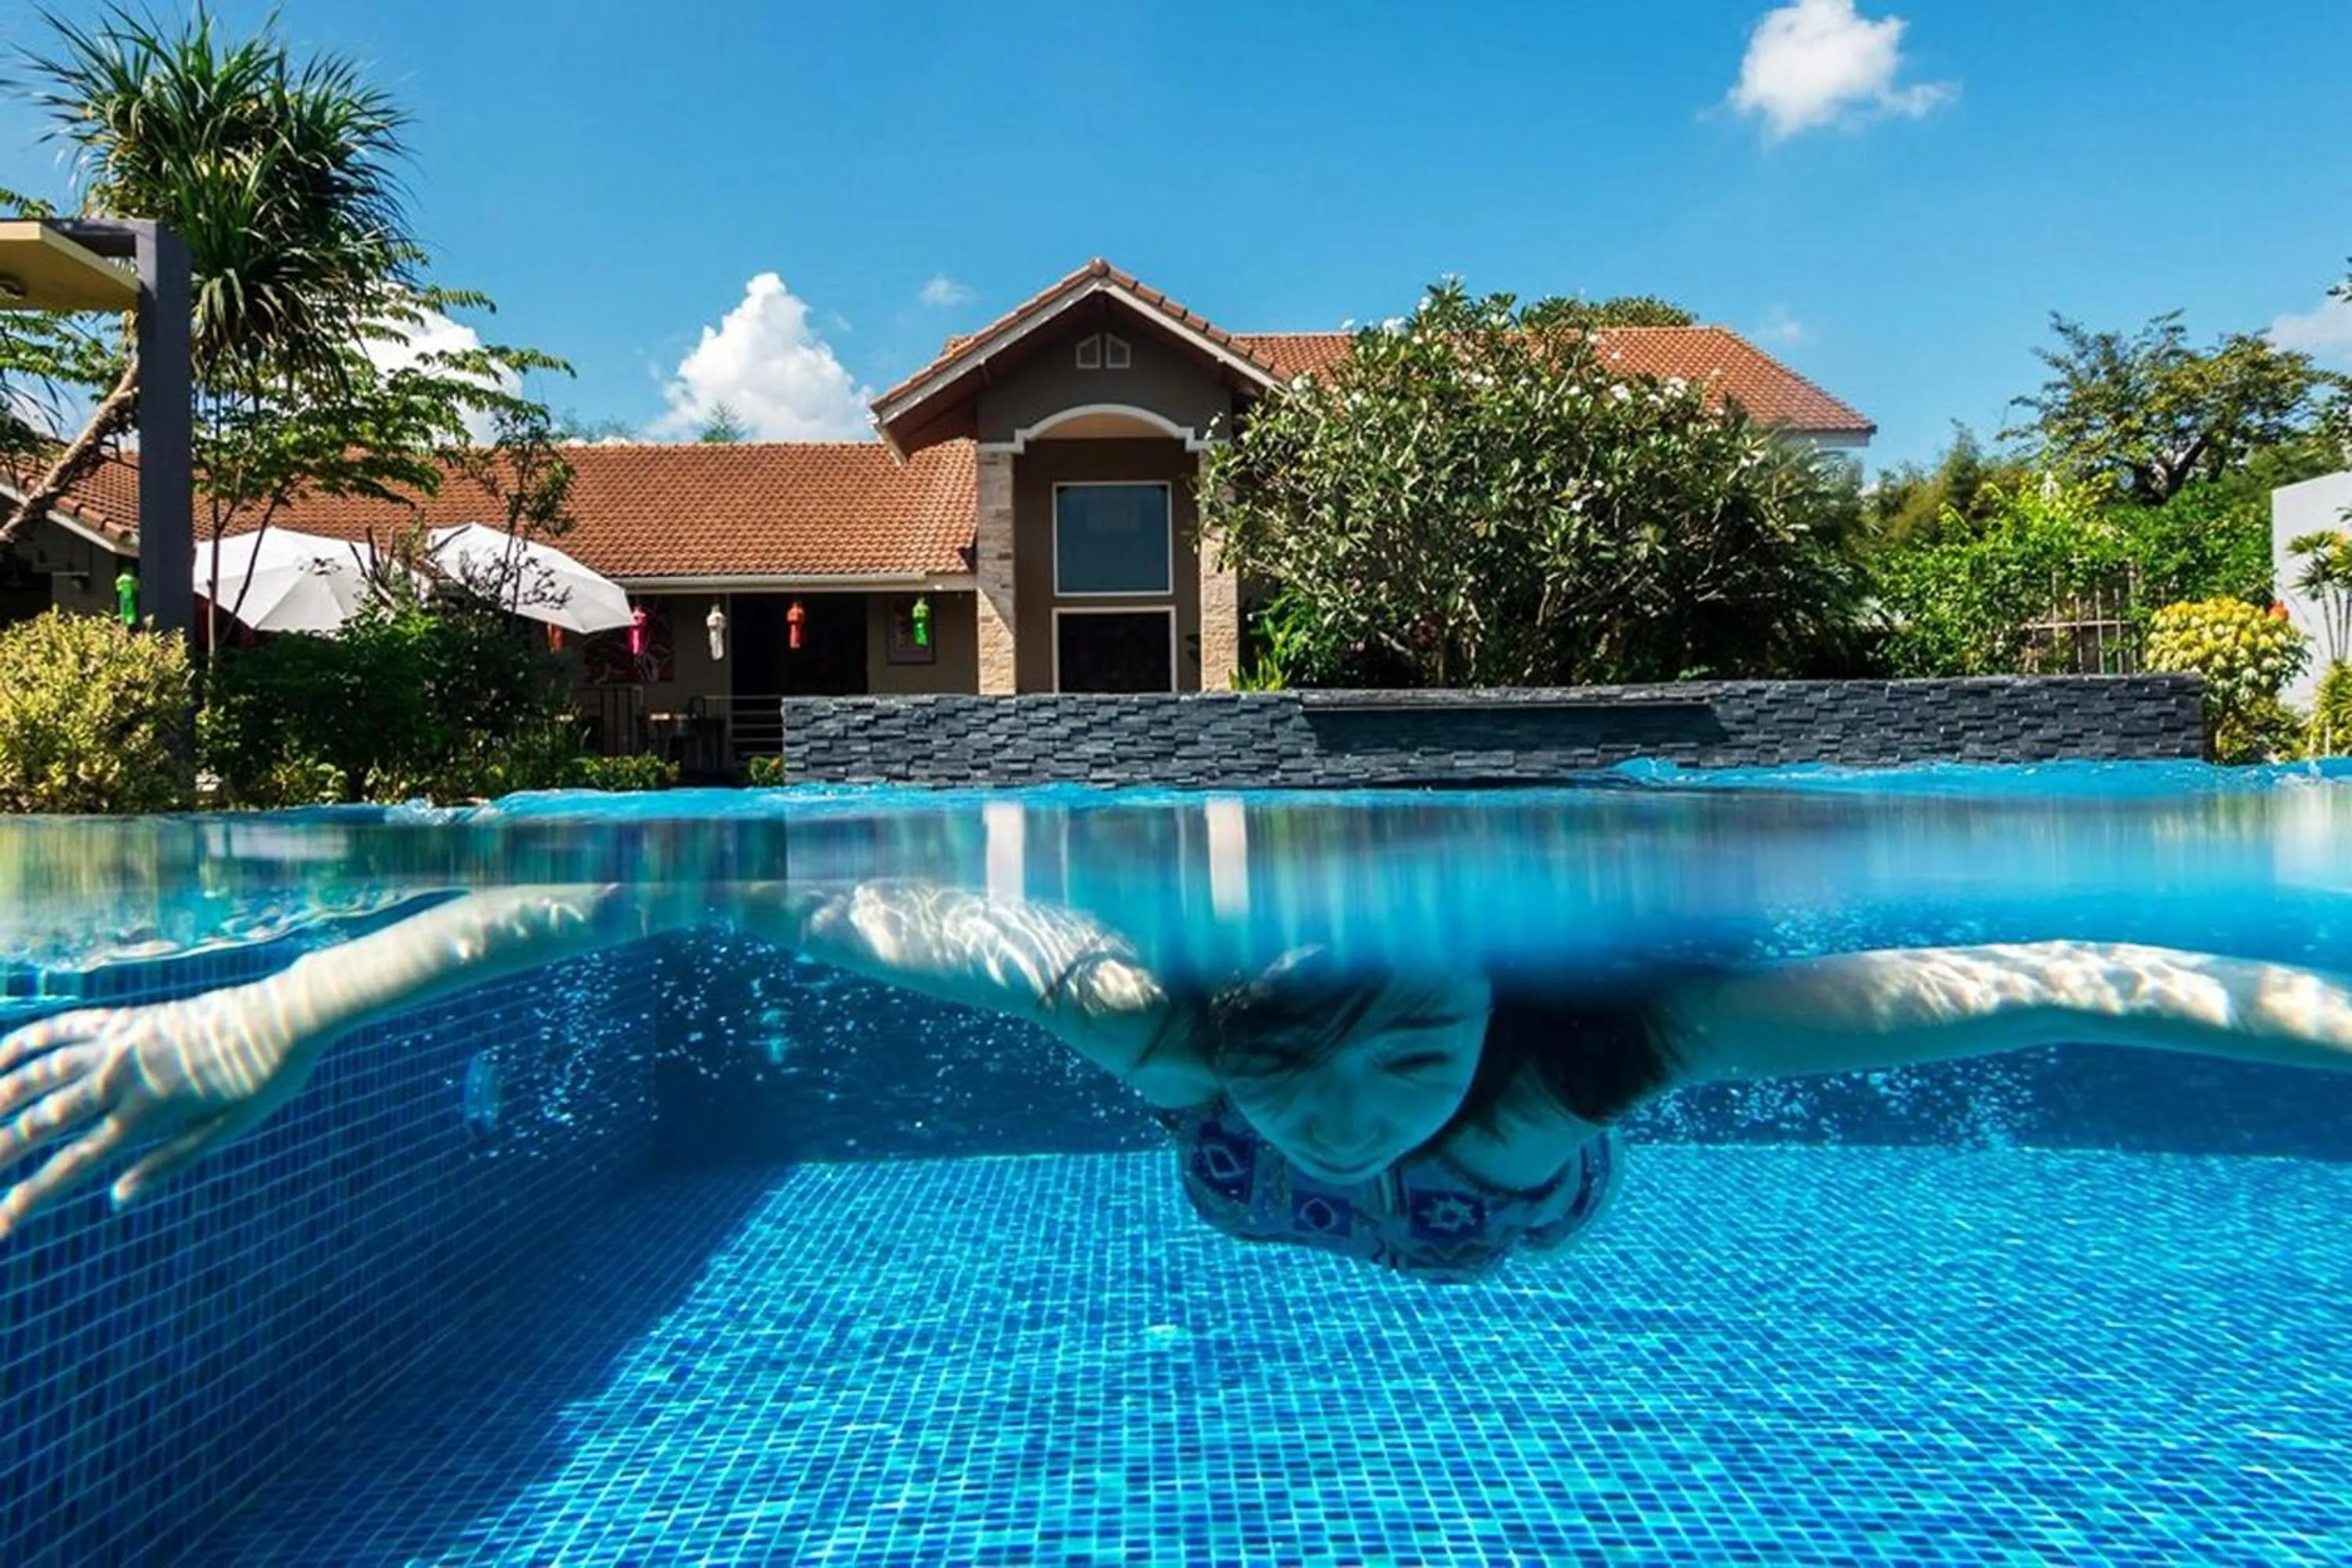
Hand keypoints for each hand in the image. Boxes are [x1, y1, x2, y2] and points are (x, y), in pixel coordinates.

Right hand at [0, 984, 315, 1241]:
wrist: (288, 1013)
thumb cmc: (266, 1077)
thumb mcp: (226, 1130)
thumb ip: (167, 1163)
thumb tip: (117, 1198)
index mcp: (146, 1115)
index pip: (72, 1166)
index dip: (30, 1198)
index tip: (1, 1224)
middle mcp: (122, 1077)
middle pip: (42, 1121)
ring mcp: (121, 1042)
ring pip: (39, 1073)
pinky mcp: (127, 1017)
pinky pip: (65, 1027)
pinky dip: (25, 1042)